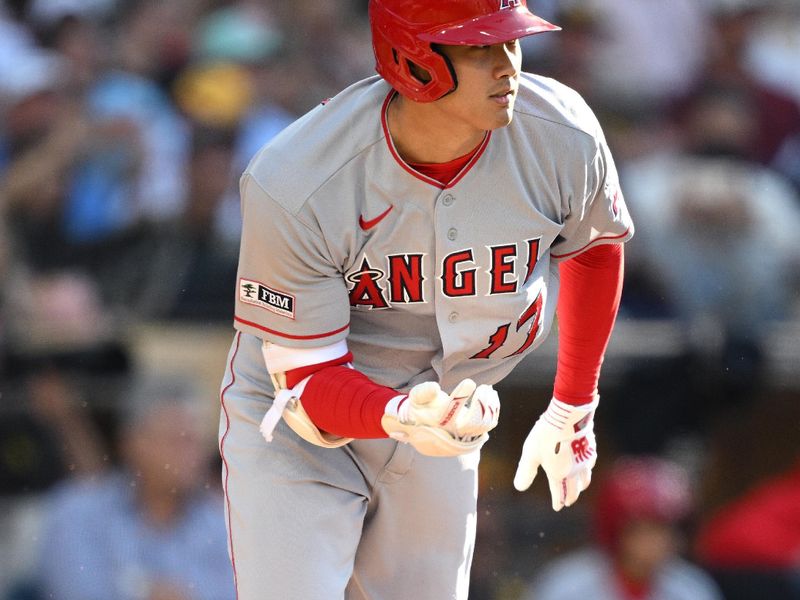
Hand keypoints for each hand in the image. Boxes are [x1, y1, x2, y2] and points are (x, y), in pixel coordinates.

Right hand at [381, 379, 499, 456]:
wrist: (420, 431)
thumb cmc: (419, 410)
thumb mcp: (415, 399)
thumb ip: (423, 392)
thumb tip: (435, 388)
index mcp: (437, 422)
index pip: (450, 411)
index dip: (461, 396)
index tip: (470, 382)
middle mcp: (452, 433)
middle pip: (473, 423)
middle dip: (481, 404)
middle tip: (485, 387)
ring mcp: (464, 437)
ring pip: (484, 425)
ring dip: (489, 406)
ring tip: (488, 389)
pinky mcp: (473, 436)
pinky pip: (488, 425)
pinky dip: (493, 411)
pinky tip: (491, 396)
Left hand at [513, 397, 598, 510]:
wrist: (568, 416)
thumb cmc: (546, 435)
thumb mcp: (530, 454)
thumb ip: (525, 471)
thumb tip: (519, 487)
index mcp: (559, 475)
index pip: (559, 494)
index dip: (557, 501)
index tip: (557, 507)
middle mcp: (574, 472)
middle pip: (575, 490)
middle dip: (570, 497)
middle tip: (567, 501)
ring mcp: (584, 461)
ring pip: (586, 479)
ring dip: (581, 486)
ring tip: (578, 487)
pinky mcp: (591, 449)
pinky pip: (590, 465)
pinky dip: (587, 470)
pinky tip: (585, 466)